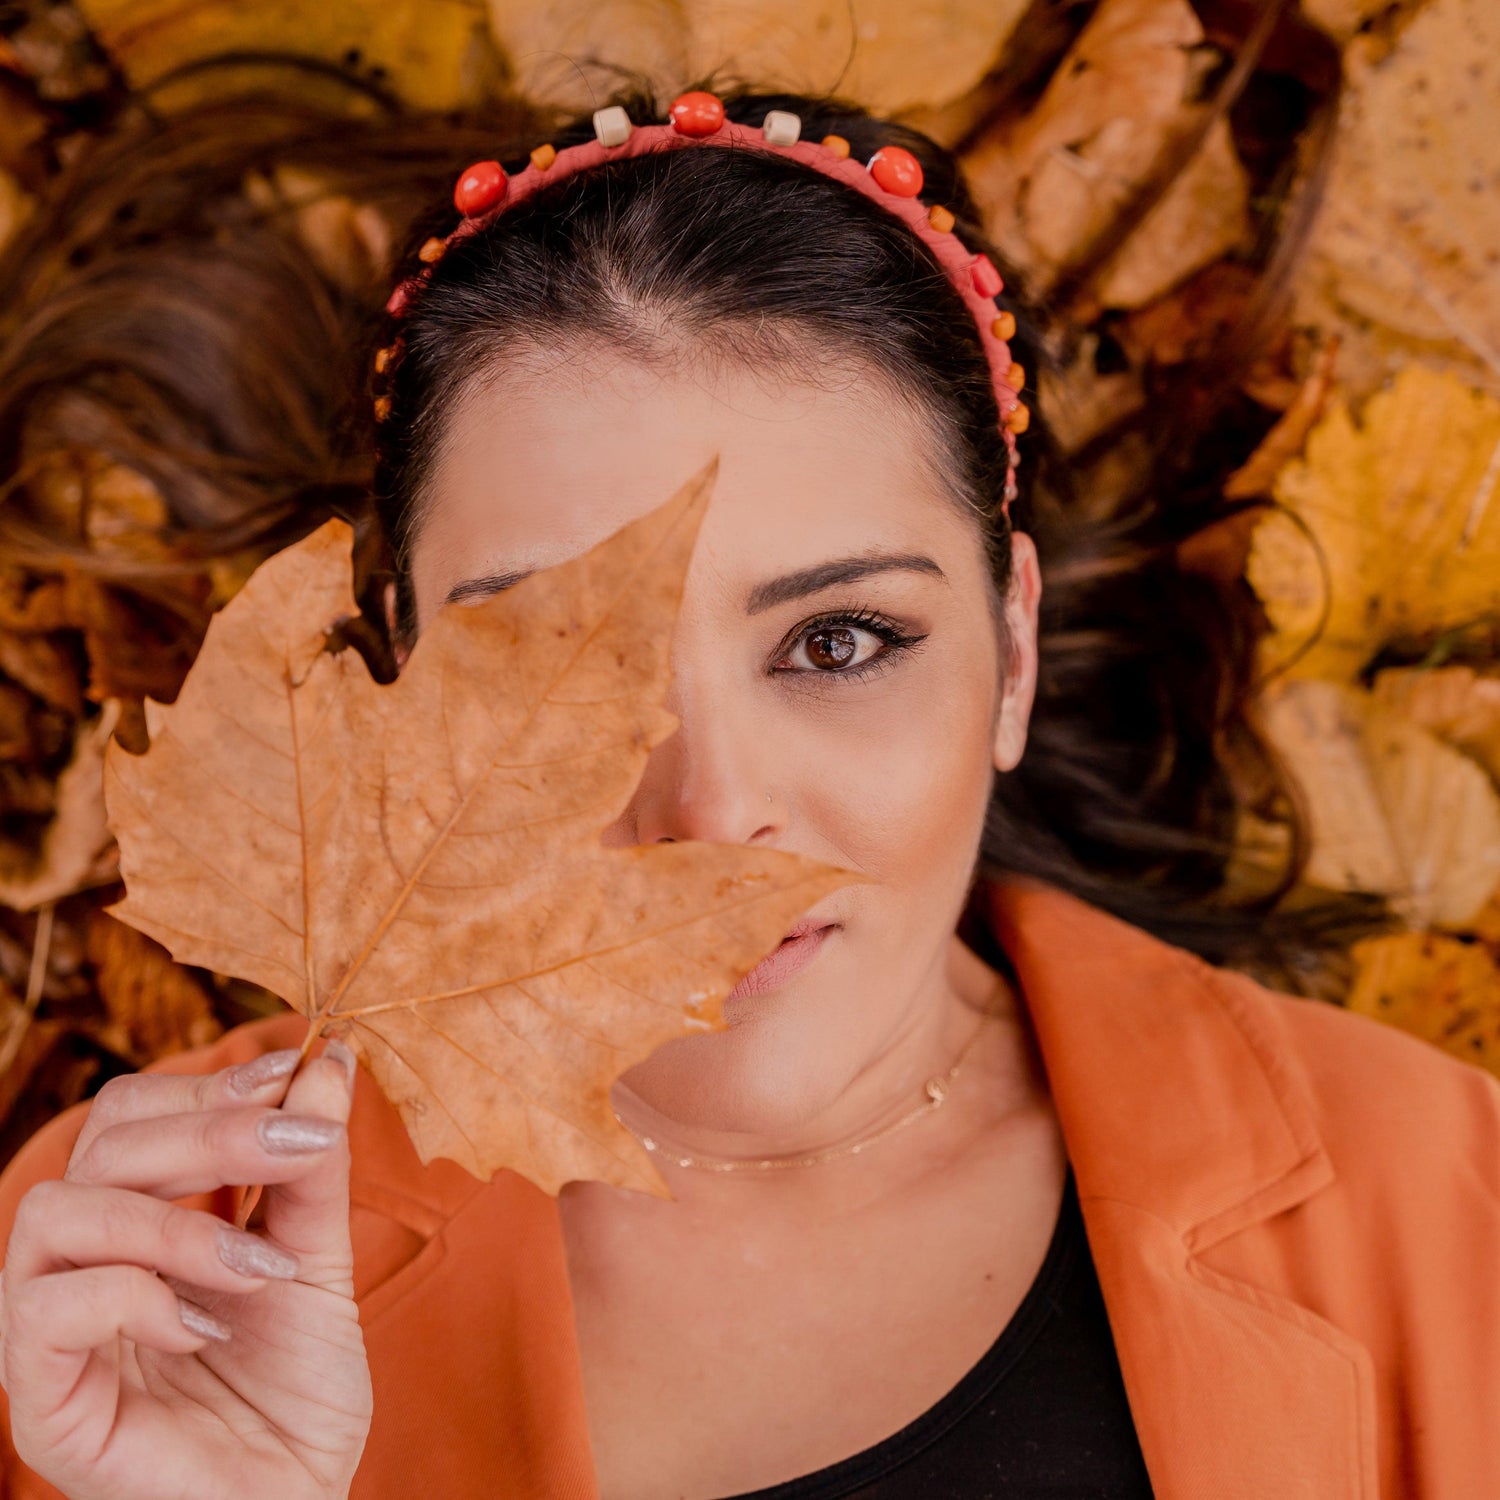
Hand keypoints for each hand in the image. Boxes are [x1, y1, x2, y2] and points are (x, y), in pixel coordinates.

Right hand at [0, 1044, 372, 1499]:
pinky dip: (136, 1297)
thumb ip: (313, 1168)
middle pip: (100, 1147)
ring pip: (55, 1213)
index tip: (287, 1072)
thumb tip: (326, 1059)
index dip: (204, 1085)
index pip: (129, 1114)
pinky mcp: (42, 1403)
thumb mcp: (319, 1257)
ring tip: (261, 1264)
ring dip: (175, 1221)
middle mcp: (78, 1264)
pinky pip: (42, 1312)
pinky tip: (207, 1328)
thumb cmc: (297, 1390)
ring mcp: (49, 1334)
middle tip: (298, 1146)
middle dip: (209, 1133)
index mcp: (134, 1222)